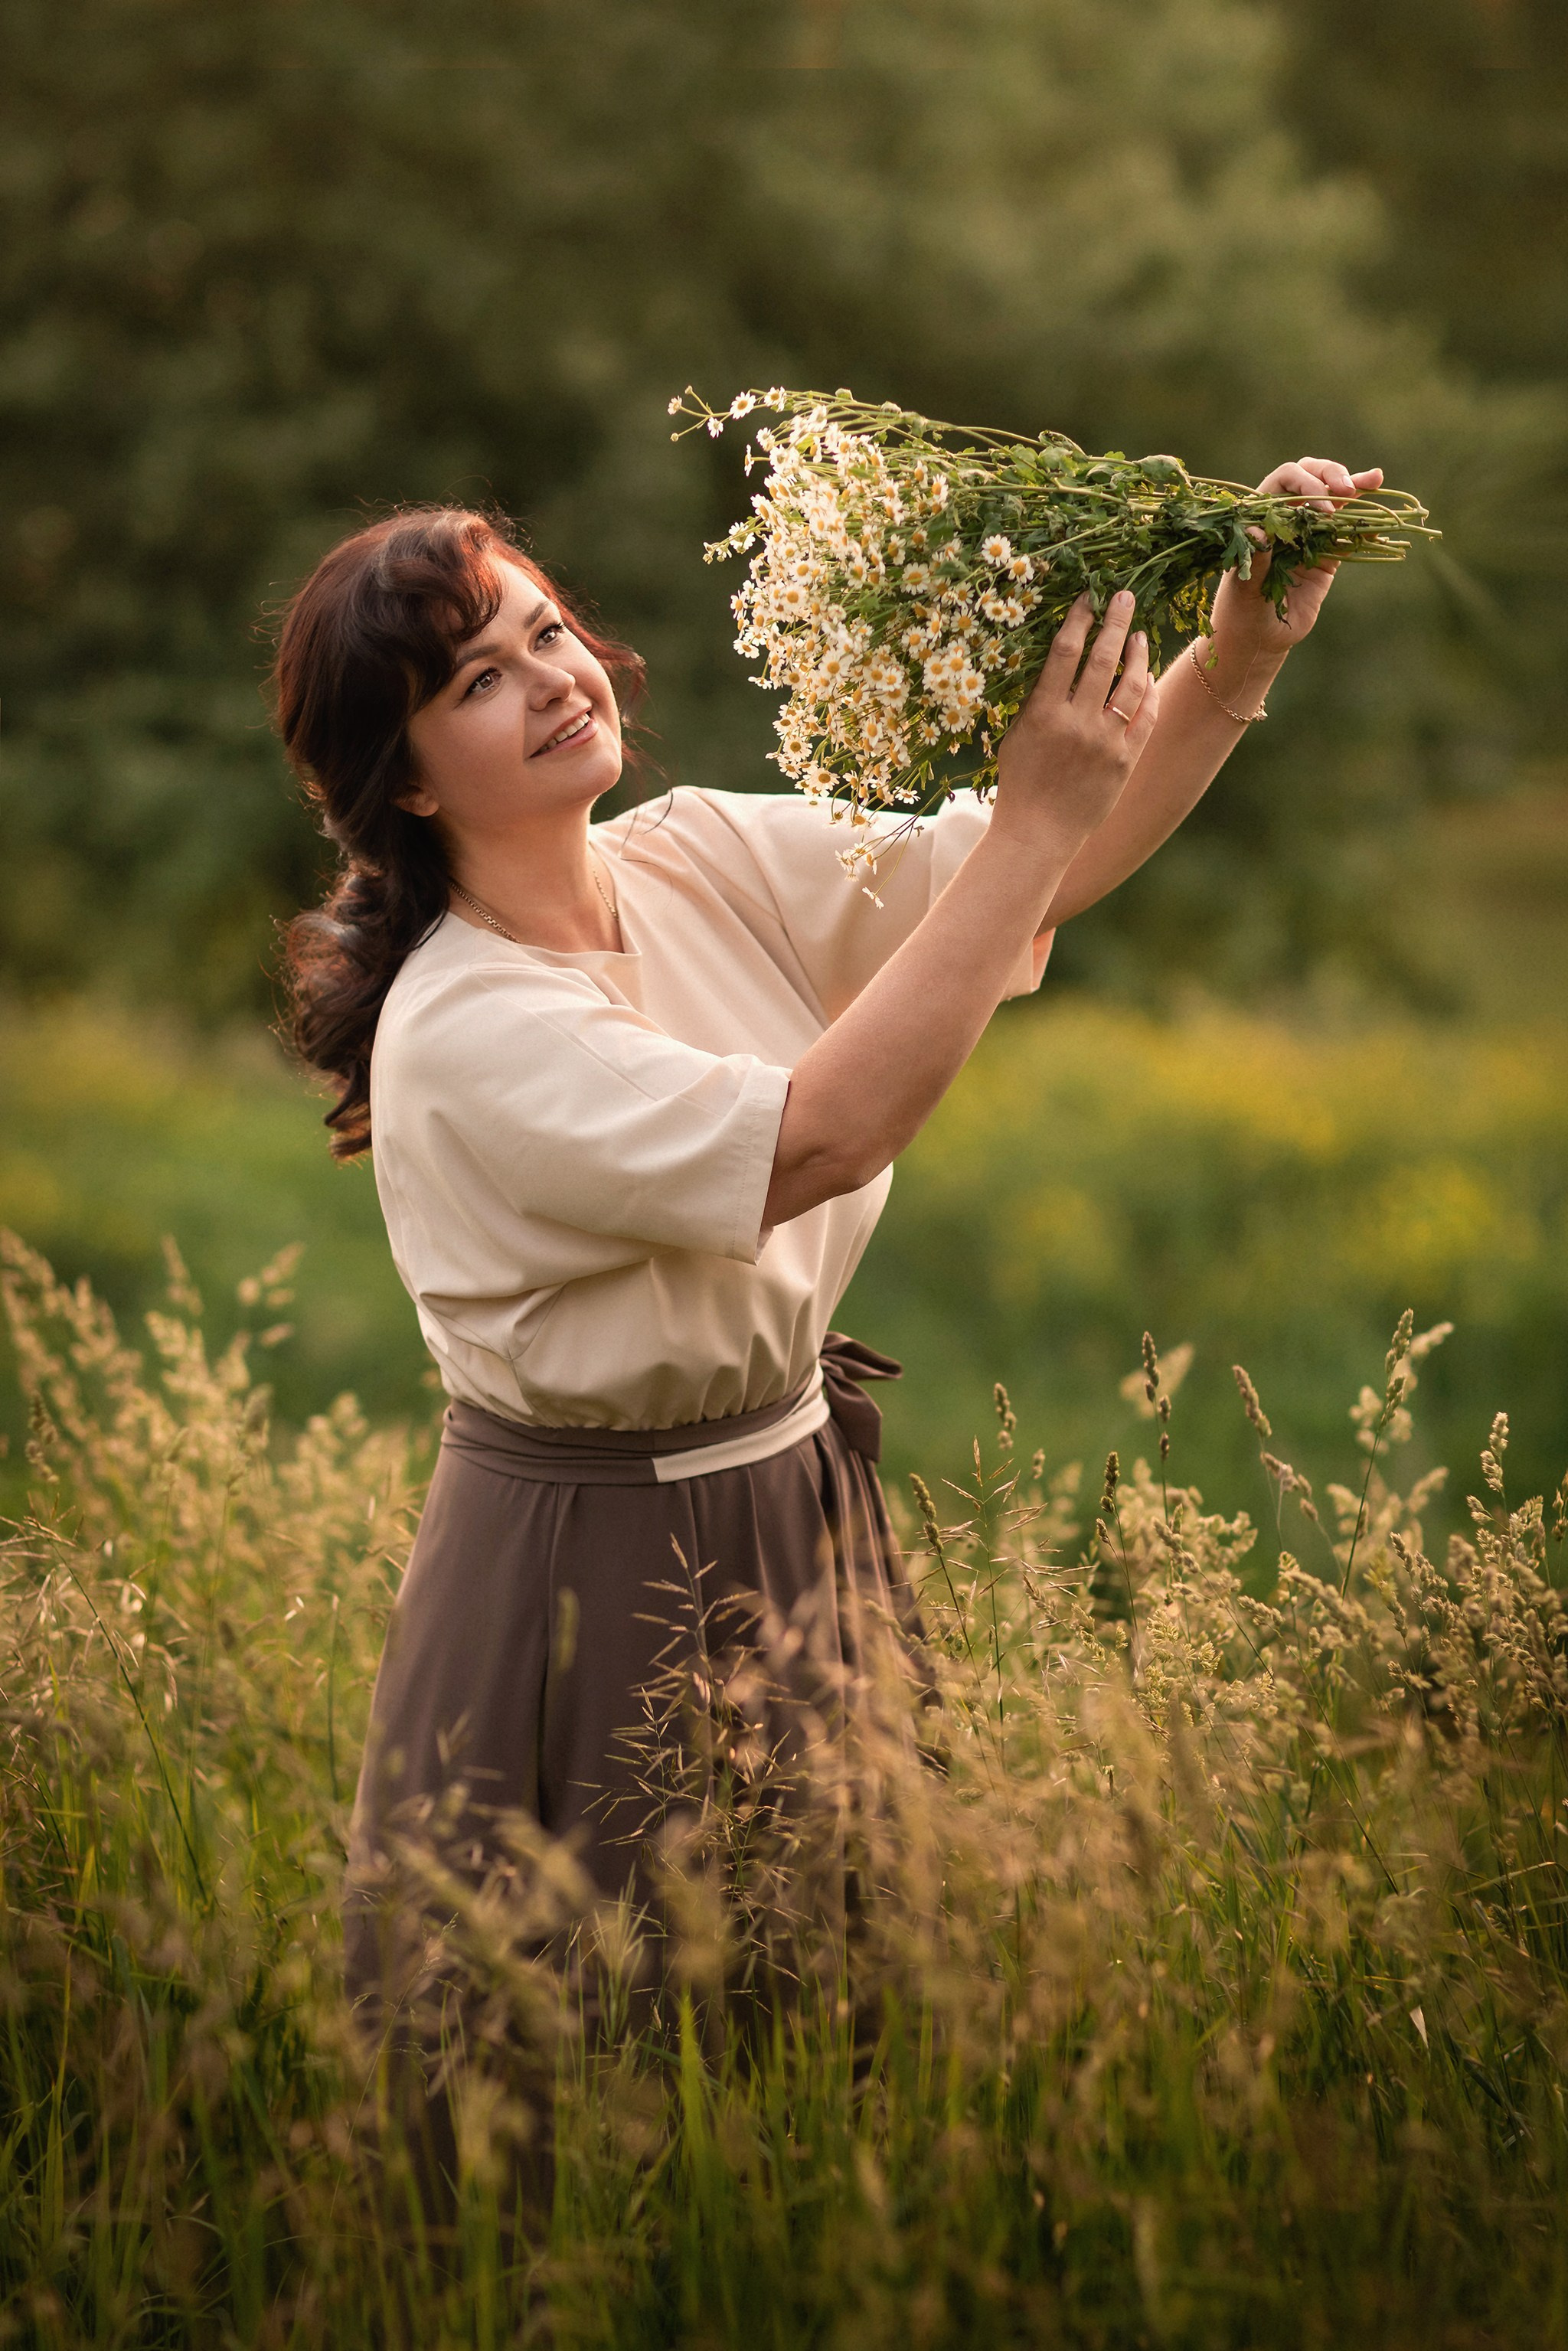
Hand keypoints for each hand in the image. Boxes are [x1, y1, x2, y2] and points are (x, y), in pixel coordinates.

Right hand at [993, 590, 1158, 850]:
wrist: (1038, 834)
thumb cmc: (1020, 783)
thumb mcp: (1017, 735)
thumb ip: (1037, 700)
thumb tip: (1060, 660)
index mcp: (1043, 714)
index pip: (1064, 652)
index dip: (1079, 618)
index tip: (1088, 596)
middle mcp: (1077, 724)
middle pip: (1103, 659)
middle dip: (1115, 622)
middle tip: (1124, 596)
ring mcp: (1105, 743)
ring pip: (1132, 685)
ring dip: (1138, 654)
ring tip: (1139, 635)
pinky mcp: (1126, 761)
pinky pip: (1147, 717)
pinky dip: (1150, 693)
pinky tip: (1148, 678)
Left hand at [1211, 456, 1383, 661]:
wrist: (1259, 639)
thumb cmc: (1242, 611)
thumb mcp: (1245, 589)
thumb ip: (1254, 560)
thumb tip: (1256, 529)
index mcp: (1262, 516)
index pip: (1284, 480)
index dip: (1305, 483)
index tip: (1321, 506)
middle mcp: (1287, 518)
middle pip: (1312, 479)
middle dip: (1331, 476)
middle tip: (1348, 489)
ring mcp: (1309, 534)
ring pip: (1335, 502)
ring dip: (1355, 489)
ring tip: (1375, 479)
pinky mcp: (1328, 555)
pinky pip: (1348, 536)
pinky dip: (1365, 528)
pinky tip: (1379, 526)